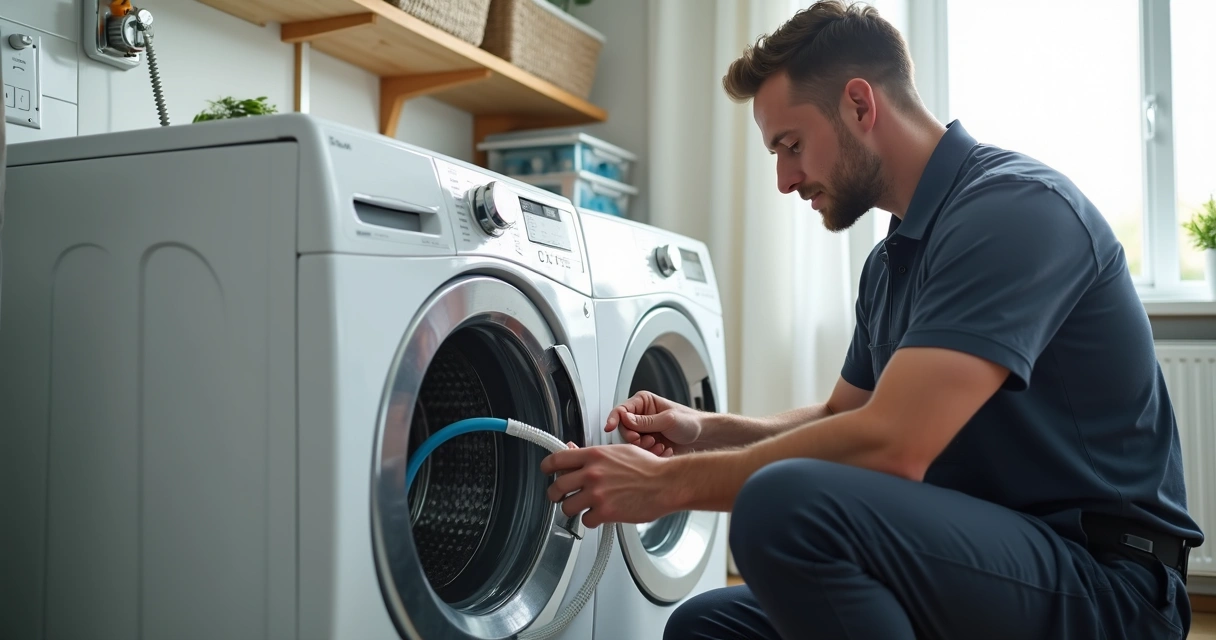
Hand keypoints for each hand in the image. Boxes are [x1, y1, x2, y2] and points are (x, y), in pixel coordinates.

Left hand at [541, 444, 676, 527]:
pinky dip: (591, 520)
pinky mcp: (605, 512)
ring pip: (567, 507)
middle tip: (561, 496)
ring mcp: (597, 494)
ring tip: (583, 507)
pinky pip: (585, 521)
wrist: (666, 483)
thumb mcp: (618, 451)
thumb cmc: (648, 467)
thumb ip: (593, 454)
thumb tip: (572, 450)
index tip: (547, 472)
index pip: (556, 460)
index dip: (547, 468)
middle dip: (555, 494)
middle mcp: (592, 473)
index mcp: (594, 455)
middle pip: (556, 487)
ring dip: (573, 509)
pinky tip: (599, 515)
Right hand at [605, 391, 702, 456]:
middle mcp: (641, 416)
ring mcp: (644, 431)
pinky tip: (664, 450)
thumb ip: (645, 421)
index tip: (609, 427)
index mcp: (644, 403)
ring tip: (660, 445)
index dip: (614, 419)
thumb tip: (625, 419)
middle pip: (624, 429)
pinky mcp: (648, 444)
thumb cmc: (690, 422)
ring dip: (645, 447)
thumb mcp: (668, 419)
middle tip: (647, 440)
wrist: (703, 437)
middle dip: (635, 438)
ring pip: (631, 443)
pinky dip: (651, 453)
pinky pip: (641, 452)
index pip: (621, 410)